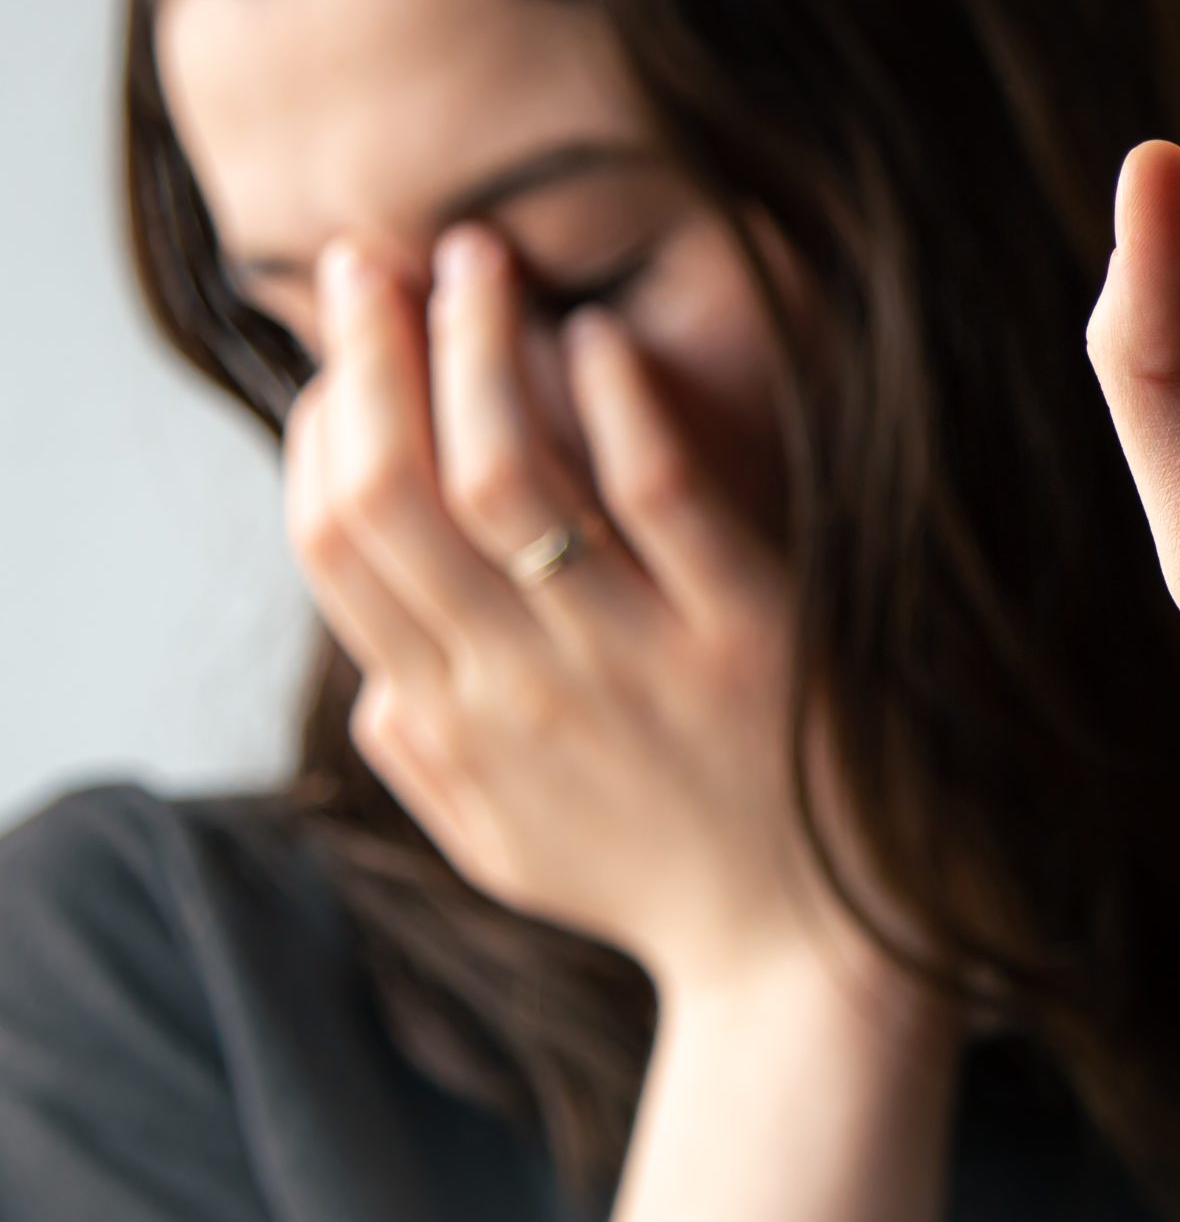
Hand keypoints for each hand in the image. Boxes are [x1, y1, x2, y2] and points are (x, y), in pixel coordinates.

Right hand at [283, 221, 906, 1000]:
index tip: (345, 345)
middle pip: (391, 489)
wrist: (813, 965)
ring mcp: (631, 658)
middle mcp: (519, 685)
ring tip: (481, 258)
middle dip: (372, 354)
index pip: (336, 544)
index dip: (323, 426)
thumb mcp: (510, 848)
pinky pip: (660, 495)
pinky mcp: (749, 638)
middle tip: (380, 258)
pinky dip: (619, 404)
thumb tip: (378, 680)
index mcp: (454, 722)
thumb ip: (430, 762)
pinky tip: (605, 338)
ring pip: (501, 474)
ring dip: (473, 348)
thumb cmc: (667, 885)